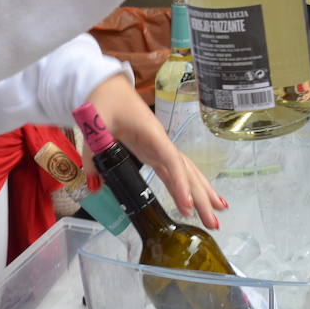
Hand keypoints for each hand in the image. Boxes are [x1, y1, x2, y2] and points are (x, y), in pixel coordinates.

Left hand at [84, 75, 227, 228]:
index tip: (187, 207)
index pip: (171, 161)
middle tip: (213, 223)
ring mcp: (160, 147)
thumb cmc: (104, 101)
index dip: (180, 184)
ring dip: (202, 192)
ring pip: (186, 171)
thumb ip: (93, 157)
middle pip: (186, 170)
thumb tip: (95, 186)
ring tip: (216, 216)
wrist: (106, 85)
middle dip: (201, 196)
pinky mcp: (155, 152)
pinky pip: (176, 170)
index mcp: (151, 134)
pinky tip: (196, 200)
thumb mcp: (95, 126)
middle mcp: (161, 142)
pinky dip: (188, 185)